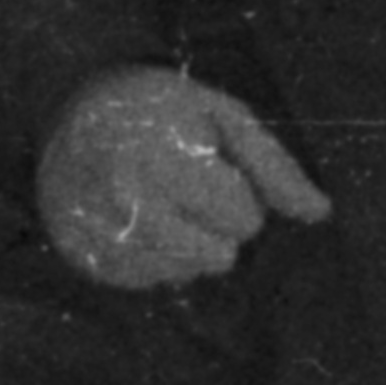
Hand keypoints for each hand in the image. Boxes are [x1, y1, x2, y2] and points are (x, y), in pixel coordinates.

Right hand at [34, 65, 330, 290]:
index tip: (210, 167)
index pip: (243, 220)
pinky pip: (149, 281)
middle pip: (218, 257)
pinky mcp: (83, 257)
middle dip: (215, 225)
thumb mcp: (220, 113)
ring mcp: (97, 235)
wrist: (65, 103)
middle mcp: (124, 203)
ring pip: (185, 274)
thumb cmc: (156, 105)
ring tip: (160, 199)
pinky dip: (153, 255)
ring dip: (185, 244)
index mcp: (163, 159)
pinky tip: (135, 217)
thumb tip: (320, 213)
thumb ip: (272, 165)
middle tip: (186, 186)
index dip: (238, 193)